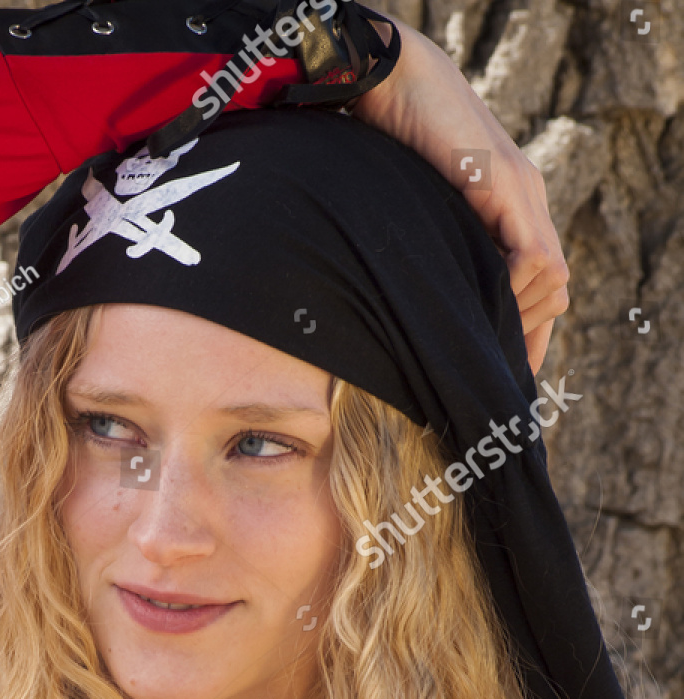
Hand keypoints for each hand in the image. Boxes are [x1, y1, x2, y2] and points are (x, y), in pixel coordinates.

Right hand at [350, 19, 567, 373]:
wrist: (390, 80)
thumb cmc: (388, 148)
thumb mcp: (420, 218)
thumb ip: (438, 253)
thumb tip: (424, 309)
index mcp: (509, 212)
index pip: (540, 287)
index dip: (525, 337)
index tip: (496, 372)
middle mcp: (527, 202)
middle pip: (554, 290)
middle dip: (525, 335)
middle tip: (484, 360)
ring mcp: (522, 191)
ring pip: (551, 279)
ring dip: (516, 314)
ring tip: (472, 326)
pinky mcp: (506, 183)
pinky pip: (532, 257)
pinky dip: (511, 288)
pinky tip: (476, 297)